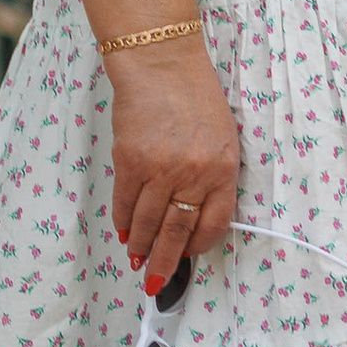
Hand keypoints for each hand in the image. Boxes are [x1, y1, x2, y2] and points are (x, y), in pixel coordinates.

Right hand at [105, 36, 240, 288]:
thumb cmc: (195, 96)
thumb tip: (191, 215)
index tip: (188, 254)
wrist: (161, 63)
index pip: (214, 223)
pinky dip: (122, 221)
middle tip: (158, 283)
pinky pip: (124, 203)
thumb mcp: (222, 135)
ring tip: (137, 260)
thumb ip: (212, 175)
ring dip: (140, 246)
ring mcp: (160, 169)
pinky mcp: (130, 161)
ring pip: (147, 222)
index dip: (199, 246)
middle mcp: (194, 173)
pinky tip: (124, 232)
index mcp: (224, 168)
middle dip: (165, 262)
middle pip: (177, 231)